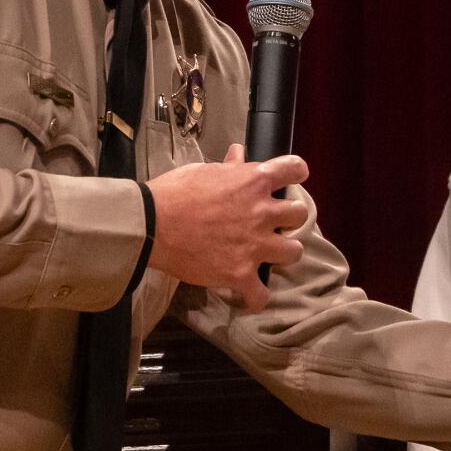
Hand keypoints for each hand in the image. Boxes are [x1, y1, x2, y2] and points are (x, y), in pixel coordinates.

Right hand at [146, 144, 309, 311]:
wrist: (151, 224)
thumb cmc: (173, 193)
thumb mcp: (203, 172)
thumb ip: (228, 167)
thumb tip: (238, 153)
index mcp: (254, 180)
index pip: (295, 169)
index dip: (296, 174)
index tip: (292, 179)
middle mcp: (262, 211)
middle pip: (299, 215)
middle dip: (289, 220)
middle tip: (274, 224)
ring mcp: (255, 244)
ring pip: (295, 252)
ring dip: (283, 254)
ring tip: (268, 256)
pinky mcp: (240, 273)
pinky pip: (262, 293)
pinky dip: (256, 296)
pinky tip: (250, 294)